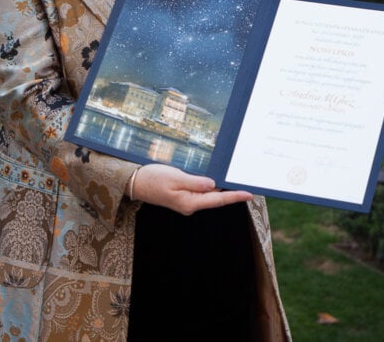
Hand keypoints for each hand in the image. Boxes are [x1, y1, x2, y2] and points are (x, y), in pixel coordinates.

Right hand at [130, 164, 252, 214]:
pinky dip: (210, 186)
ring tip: (236, 182)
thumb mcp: (175, 177)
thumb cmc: (153, 179)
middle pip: (216, 199)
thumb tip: (213, 184)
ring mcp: (186, 201)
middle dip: (231, 193)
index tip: (249, 194)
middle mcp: (190, 205)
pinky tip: (217, 180)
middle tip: (248, 186)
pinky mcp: (182, 196)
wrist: (134, 183)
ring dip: (221, 189)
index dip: (234, 196)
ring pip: (209, 195)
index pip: (217, 199)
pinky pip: (200, 192)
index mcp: (189, 202)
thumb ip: (195, 182)